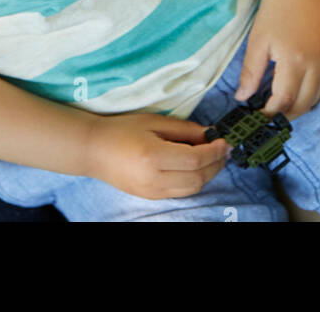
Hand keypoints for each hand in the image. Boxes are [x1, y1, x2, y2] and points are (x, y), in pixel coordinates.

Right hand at [83, 110, 228, 200]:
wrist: (94, 150)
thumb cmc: (122, 129)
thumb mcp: (153, 121)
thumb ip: (184, 129)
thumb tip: (209, 134)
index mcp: (153, 156)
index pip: (195, 160)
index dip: (214, 151)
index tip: (225, 141)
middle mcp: (154, 179)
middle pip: (197, 178)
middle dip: (216, 164)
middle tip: (224, 149)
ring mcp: (152, 192)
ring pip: (192, 189)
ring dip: (208, 174)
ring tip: (214, 158)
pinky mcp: (151, 198)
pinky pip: (181, 192)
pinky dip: (194, 181)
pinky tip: (197, 167)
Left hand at [232, 0, 319, 118]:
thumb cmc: (274, 12)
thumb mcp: (257, 41)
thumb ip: (250, 73)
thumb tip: (242, 98)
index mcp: (294, 59)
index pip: (284, 100)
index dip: (270, 111)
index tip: (258, 114)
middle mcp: (316, 63)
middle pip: (304, 104)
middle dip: (286, 113)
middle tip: (270, 113)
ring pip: (317, 96)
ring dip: (300, 104)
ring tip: (282, 101)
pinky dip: (311, 90)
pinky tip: (296, 83)